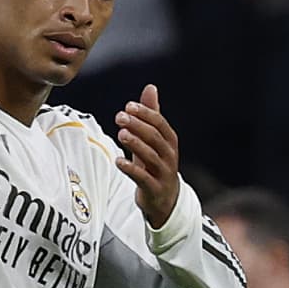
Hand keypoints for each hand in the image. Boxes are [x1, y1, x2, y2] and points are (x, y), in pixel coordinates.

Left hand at [114, 84, 182, 226]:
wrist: (164, 200)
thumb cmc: (156, 165)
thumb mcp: (154, 140)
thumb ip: (151, 115)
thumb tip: (150, 87)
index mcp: (169, 142)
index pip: (160, 124)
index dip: (145, 114)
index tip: (128, 106)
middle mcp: (169, 156)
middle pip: (155, 138)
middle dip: (138, 126)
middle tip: (120, 117)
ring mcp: (163, 173)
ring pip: (151, 156)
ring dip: (135, 144)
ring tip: (120, 134)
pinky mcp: (155, 189)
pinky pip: (143, 178)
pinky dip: (131, 169)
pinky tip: (118, 161)